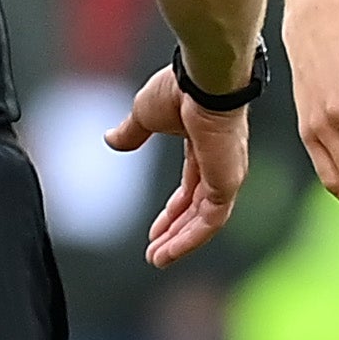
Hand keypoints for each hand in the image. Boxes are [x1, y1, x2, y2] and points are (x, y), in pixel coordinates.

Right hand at [106, 66, 253, 264]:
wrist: (202, 79)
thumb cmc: (180, 87)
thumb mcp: (145, 114)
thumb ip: (131, 132)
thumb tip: (111, 140)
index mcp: (204, 147)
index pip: (191, 189)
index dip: (173, 211)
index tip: (156, 229)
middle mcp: (220, 164)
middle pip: (197, 209)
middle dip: (175, 233)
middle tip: (156, 253)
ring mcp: (226, 174)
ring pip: (205, 220)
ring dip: (181, 242)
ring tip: (158, 259)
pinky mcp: (227, 183)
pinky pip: (211, 220)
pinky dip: (191, 238)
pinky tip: (171, 251)